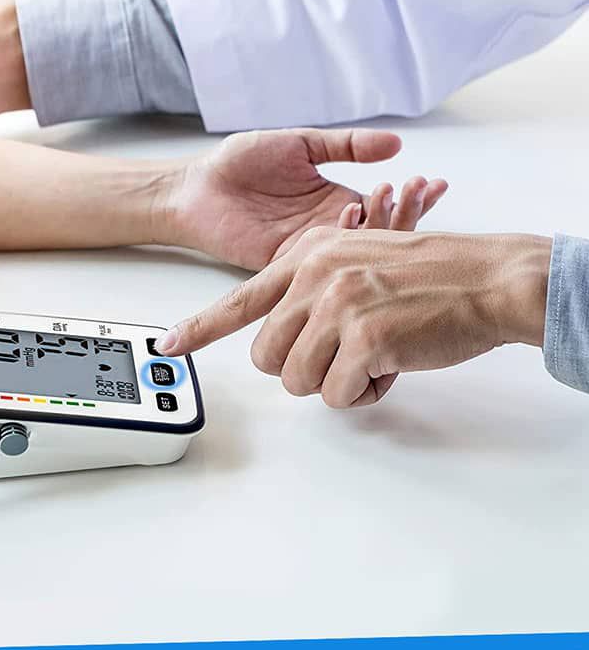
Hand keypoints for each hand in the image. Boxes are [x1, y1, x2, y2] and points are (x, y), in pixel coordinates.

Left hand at [157, 228, 551, 407]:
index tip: (169, 347)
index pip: (239, 300)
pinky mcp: (365, 337)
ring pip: (298, 380)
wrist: (485, 276)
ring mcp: (337, 305)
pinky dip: (365, 393)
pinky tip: (392, 366)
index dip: (200, 328)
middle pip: (266, 356)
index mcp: (306, 258)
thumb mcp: (357, 261)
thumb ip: (314, 292)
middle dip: (299, 369)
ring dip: (335, 382)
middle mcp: (314, 277)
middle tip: (340, 359)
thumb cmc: (428, 275)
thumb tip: (288, 341)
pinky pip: (340, 395)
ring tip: (372, 357)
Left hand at [167, 128, 447, 270]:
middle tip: (424, 194)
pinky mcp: (282, 265)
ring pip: (354, 254)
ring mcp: (306, 252)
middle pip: (375, 234)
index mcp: (332, 202)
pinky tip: (366, 239)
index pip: (381, 206)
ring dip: (382, 234)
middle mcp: (325, 232)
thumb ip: (344, 145)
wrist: (194, 188)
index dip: (408, 199)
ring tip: (403, 206)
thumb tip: (394, 142)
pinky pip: (318, 269)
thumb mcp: (299, 144)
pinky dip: (343, 258)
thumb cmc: (239, 163)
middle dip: (404, 214)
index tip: (433, 185)